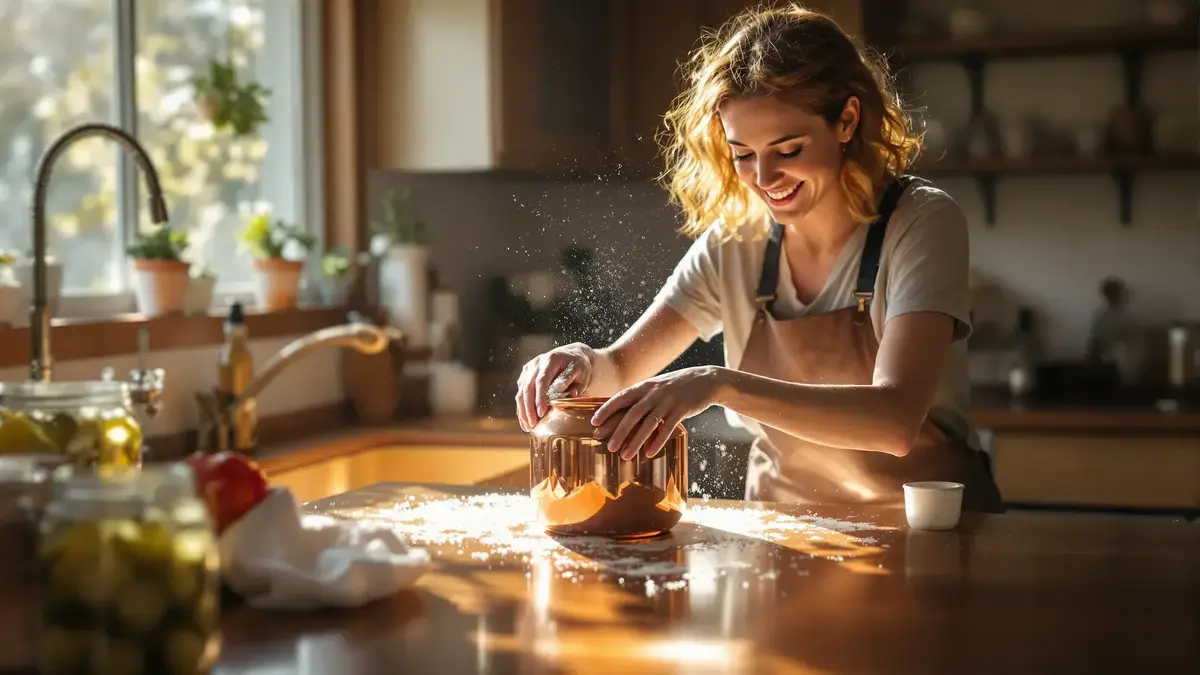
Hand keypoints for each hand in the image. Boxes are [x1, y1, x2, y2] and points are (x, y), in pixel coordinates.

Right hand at [515, 342, 595, 431]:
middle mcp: (536, 363)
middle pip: (528, 387)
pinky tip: (524, 421)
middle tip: (533, 424)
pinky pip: (521, 393)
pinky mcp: (526, 376)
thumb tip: (558, 392)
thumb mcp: (581, 372)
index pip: (541, 380)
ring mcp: (529, 369)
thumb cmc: (579, 366)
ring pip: (521, 391)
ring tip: (528, 426)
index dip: (539, 398)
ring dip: (523, 410)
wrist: (572, 355)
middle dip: (529, 407)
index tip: (541, 413)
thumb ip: (571, 382)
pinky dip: (522, 408)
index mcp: (551, 360)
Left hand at [591, 366, 723, 459]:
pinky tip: (650, 453)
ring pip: (648, 423)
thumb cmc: (676, 386)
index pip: (621, 397)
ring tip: (625, 455)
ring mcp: (668, 401)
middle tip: (609, 447)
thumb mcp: (656, 386)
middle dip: (619, 431)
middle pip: (633, 414)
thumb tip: (620, 410)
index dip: (607, 409)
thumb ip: (640, 396)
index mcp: (644, 386)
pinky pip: (667, 427)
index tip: (594, 422)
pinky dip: (658, 441)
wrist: (706, 379)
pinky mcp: (682, 410)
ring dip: (636, 441)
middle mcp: (654, 393)